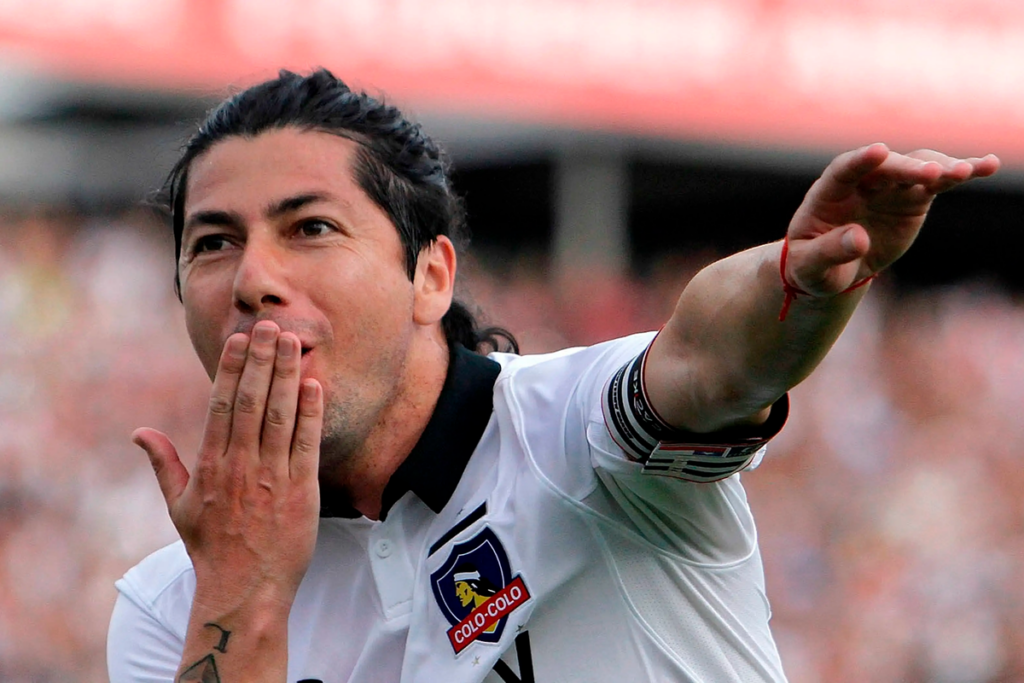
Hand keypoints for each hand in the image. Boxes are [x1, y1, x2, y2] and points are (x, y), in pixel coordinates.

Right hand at [132, 320, 322, 613]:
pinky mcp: (300, 491)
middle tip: (271, 325)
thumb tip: (140, 433)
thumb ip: (164, 465)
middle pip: (251, 401)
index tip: (239, 339)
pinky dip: (311, 413)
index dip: (232, 369)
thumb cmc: (212, 548)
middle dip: (262, 360)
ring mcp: (271, 477)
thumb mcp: (180, 506)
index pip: (221, 405)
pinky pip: (306, 444)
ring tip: (294, 342)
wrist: (244, 590)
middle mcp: (240, 466)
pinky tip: (315, 385)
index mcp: (211, 465)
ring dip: (287, 375)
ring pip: (279, 415)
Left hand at [784, 143, 999, 296]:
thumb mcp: (810, 266)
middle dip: (908, 169)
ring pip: (916, 170)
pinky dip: (961, 174)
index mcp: (828, 193)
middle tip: (933, 173)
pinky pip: (937, 183)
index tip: (879, 150)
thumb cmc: (812, 266)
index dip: (860, 161)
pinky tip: (988, 165)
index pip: (843, 170)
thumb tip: (858, 239)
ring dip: (941, 167)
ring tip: (969, 170)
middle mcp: (860, 184)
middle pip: (886, 168)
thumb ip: (829, 252)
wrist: (831, 270)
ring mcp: (888, 188)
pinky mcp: (912, 199)